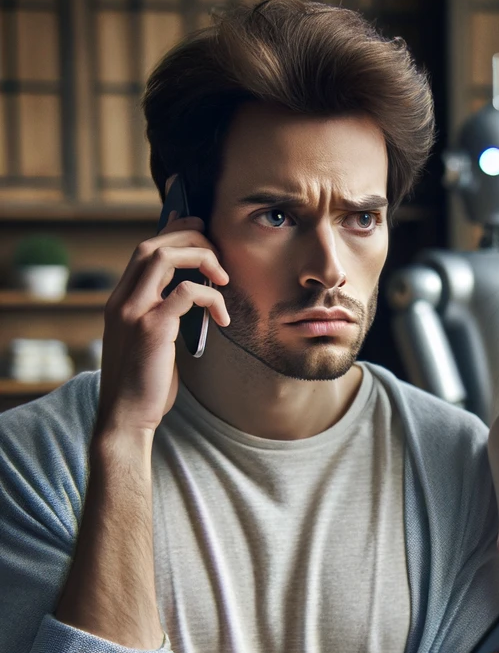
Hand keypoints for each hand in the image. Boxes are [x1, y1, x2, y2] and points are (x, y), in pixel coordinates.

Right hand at [97, 196, 230, 436]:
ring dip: (200, 258)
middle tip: (220, 255)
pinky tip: (223, 318)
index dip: (174, 234)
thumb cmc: (145, 384)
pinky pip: (185, 292)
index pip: (144, 251)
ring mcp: (134, 312)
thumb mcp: (151, 343)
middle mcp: (122, 301)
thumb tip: (190, 300)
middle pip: (152, 245)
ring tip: (223, 279)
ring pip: (163, 258)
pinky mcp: (152, 329)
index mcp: (121, 302)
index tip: (202, 237)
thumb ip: (162, 317)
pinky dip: (211, 297)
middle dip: (190, 239)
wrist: (126, 417)